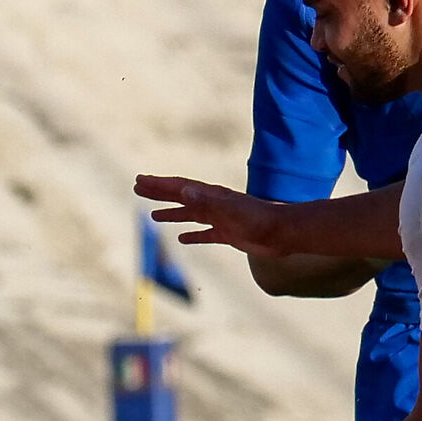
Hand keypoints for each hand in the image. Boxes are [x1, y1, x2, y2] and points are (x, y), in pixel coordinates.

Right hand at [135, 174, 284, 254]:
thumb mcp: (229, 210)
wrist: (283, 233)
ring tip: (154, 215)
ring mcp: (221, 219)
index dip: (159, 184)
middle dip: (160, 193)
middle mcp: (214, 204)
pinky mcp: (229, 234)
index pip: (179, 187)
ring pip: (191, 215)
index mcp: (212, 196)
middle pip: (181, 197)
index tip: (140, 181)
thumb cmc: (258, 220)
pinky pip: (205, 233)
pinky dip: (192, 235)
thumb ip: (206, 200)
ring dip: (172, 214)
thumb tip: (183, 190)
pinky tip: (182, 239)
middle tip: (138, 189)